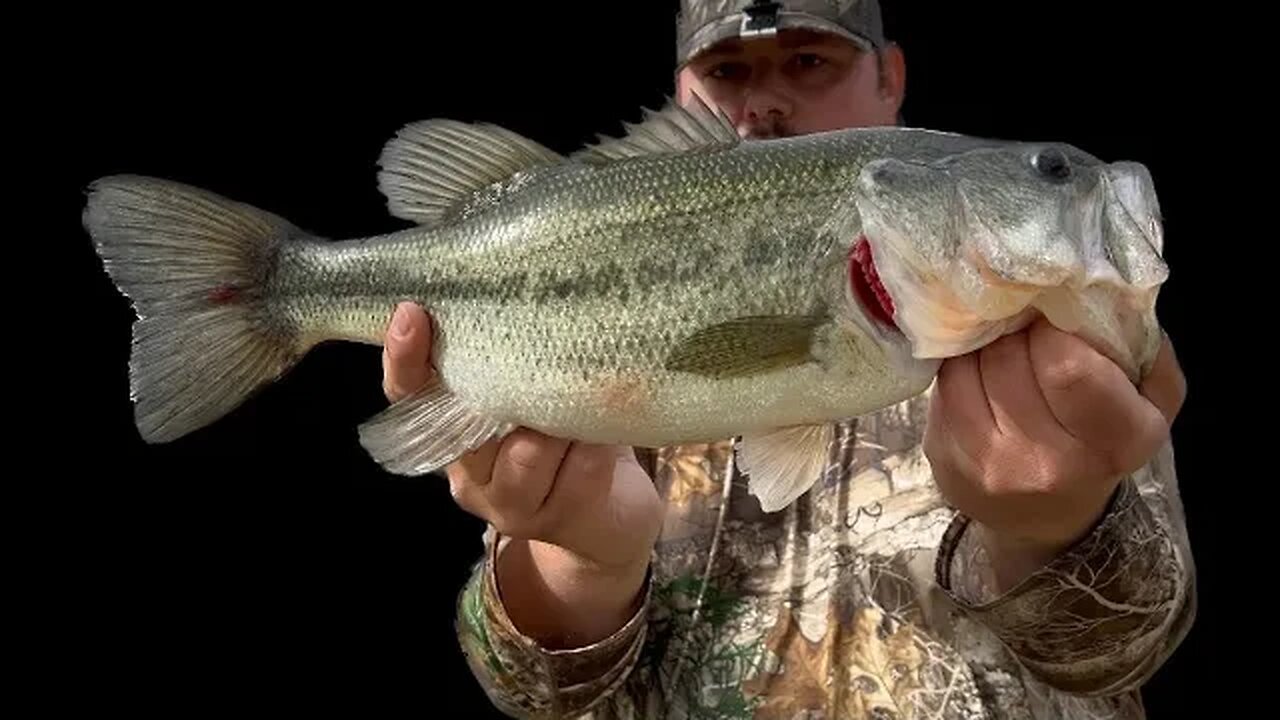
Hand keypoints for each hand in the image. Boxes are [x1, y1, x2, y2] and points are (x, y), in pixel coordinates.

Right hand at [382, 302, 664, 645]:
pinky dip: (597, 445)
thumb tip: (527, 293)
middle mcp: (470, 472)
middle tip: (521, 344)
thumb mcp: (538, 391)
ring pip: (524, 452)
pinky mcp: (556, 519)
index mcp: (452, 431)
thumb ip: (519, 361)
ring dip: (557, 418)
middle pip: (461, 428)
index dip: (404, 358)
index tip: (411, 313)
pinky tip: (608, 436)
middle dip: (491, 382)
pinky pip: (576, 470)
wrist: (611, 517)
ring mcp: (508, 503)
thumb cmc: (570, 435)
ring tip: (585, 394)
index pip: (409, 394)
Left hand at [924, 316, 1184, 588]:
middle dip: (1017, 328)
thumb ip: (1138, 342)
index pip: (1067, 365)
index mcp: (1115, 442)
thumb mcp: (1150, 397)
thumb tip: (1094, 290)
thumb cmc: (1103, 439)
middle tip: (1026, 325)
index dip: (1055, 327)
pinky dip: (960, 364)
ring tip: (1004, 348)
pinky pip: (944, 384)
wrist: (1048, 516)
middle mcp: (1049, 463)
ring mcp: (989, 465)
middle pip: (1011, 357)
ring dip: (985, 344)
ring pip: (971, 365)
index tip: (1055, 319)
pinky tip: (979, 370)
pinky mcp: (945, 458)